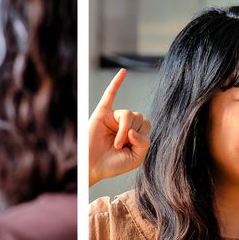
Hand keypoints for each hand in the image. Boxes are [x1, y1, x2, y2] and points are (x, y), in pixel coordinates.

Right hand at [88, 69, 150, 186]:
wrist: (92, 167)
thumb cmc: (112, 164)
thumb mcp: (136, 159)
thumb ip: (144, 144)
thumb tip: (135, 129)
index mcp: (134, 132)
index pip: (146, 125)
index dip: (142, 135)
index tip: (132, 146)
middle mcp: (125, 123)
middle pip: (139, 117)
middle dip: (133, 133)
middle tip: (120, 146)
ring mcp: (113, 117)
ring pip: (128, 113)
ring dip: (124, 130)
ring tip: (116, 143)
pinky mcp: (102, 113)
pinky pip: (110, 94)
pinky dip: (117, 82)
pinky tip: (123, 72)